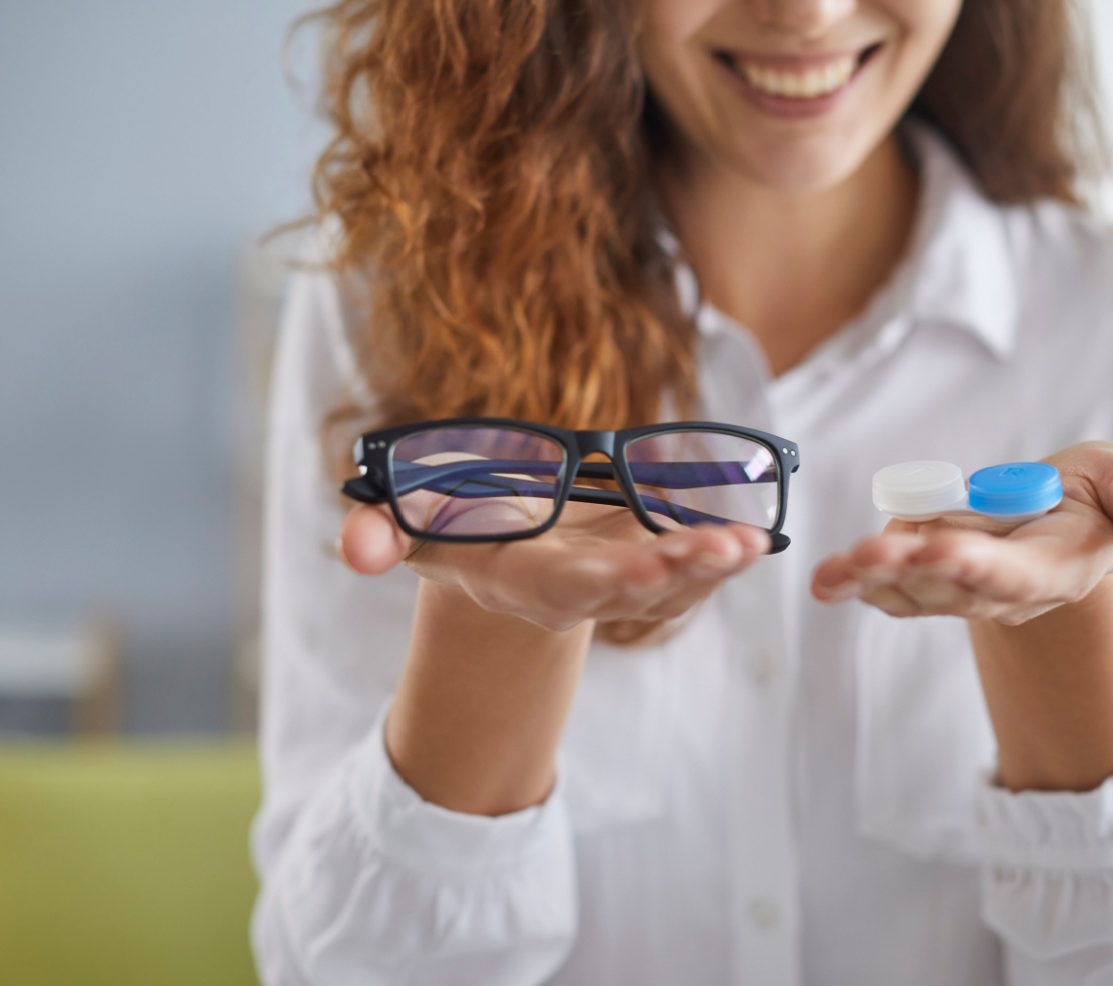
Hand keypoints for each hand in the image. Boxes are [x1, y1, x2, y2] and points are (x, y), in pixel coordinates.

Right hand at [339, 498, 769, 634]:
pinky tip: (756, 537)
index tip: (645, 566)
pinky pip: (695, 568)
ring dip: (713, 566)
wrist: (503, 537)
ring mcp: (619, 583)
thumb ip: (382, 534)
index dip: (602, 580)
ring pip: (675, 586)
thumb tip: (356, 550)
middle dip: (675, 574)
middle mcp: (576, 590)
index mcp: (519, 579)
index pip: (562, 587)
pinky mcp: (652, 566)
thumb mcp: (412, 525)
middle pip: (630, 593)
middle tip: (722, 551)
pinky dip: (726, 553)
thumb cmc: (455, 520)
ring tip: (750, 544)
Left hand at [810, 441, 1112, 625]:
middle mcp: (1009, 591)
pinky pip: (895, 589)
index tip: (939, 550)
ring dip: (871, 580)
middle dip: (906, 571)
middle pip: (952, 588)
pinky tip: (829, 579)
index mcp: (1060, 568)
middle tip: (865, 556)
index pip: (1016, 574)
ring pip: (914, 591)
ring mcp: (969, 590)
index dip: (978, 565)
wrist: (1075, 514)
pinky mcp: (938, 580)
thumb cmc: (1108, 495)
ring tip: (832, 571)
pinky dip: (859, 583)